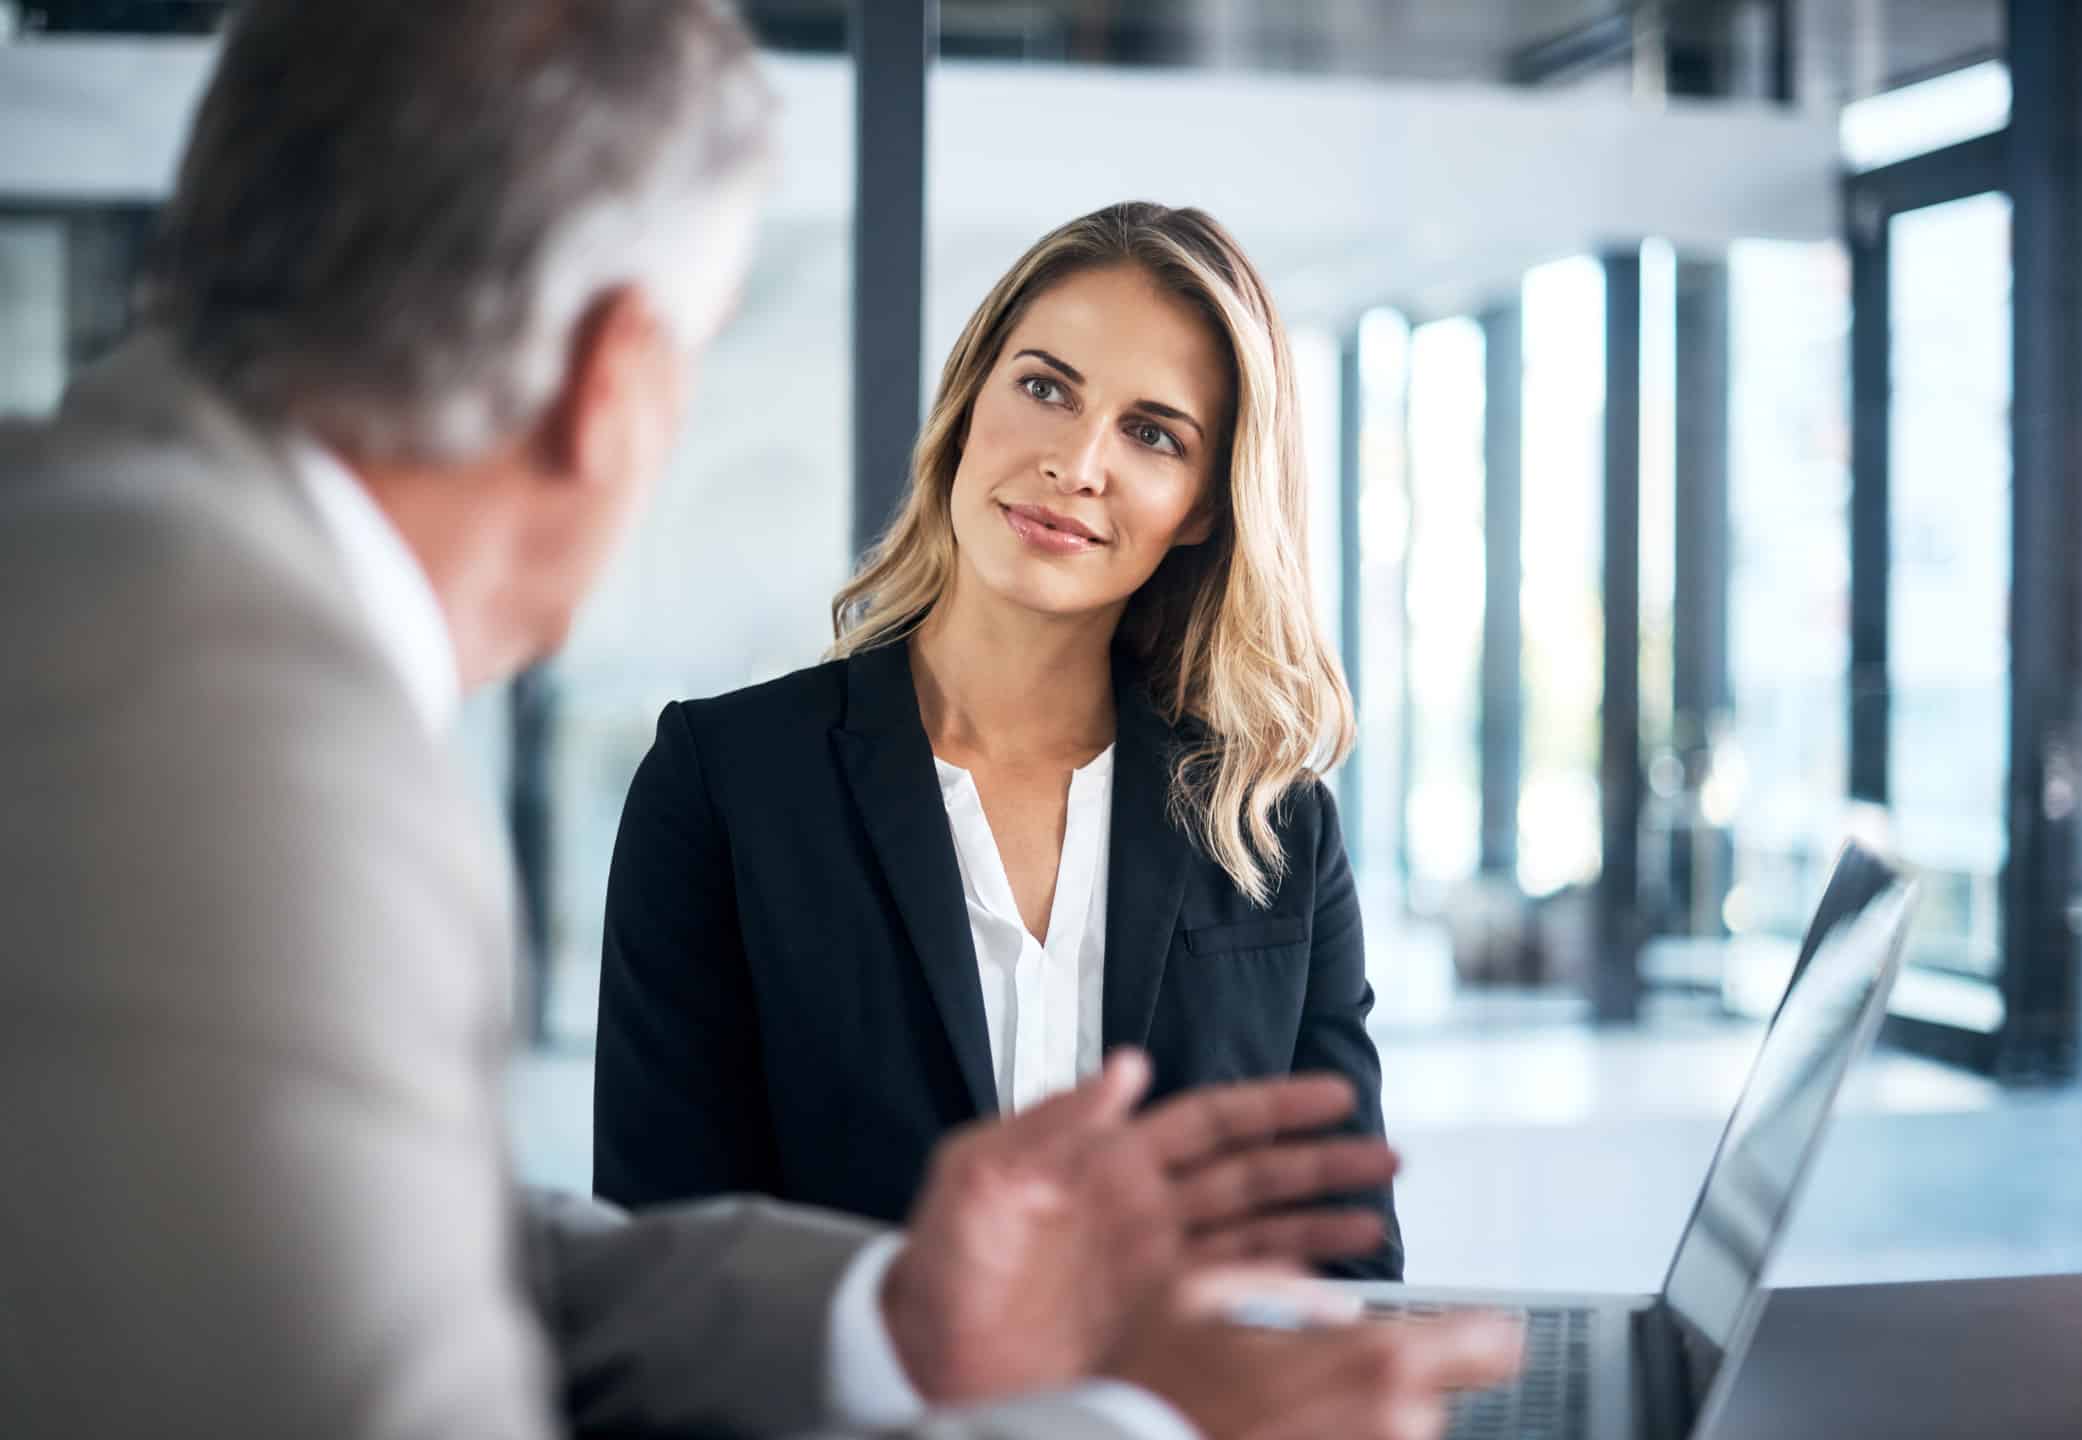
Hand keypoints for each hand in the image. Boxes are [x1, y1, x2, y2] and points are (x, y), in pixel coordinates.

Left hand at [880, 1049, 1397, 1402]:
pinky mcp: (1157, 1329)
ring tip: (1376, 1215)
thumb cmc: (939, 1258)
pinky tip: (1329, 1290)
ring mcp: (1156, 1272)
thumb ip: (1053, 1120)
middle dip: (1321, 1162)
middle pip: (1253, 1176)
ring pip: (1258, 1239)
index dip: (1276, 1106)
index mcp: (1109, 1161)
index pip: (1211, 1121)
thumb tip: (1127, 1068)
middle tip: (1387, 1154)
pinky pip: (1236, 1304)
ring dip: (1319, 1223)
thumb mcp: (980, 1173)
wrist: (919, 1356)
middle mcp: (1145, 1212)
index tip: (1337, 1093)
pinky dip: (1285, 1296)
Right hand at [1103, 1269, 1524, 1439]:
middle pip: (1436, 1395)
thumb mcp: (1197, 1297)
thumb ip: (1279, 1283)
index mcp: (1372, 1361)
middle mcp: (1391, 1424)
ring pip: (1400, 1432)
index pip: (1492, 1343)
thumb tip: (1326, 1302)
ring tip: (1288, 1414)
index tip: (1478, 1329)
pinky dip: (1337, 1437)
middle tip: (1326, 1379)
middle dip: (1393, 1382)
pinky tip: (1279, 1430)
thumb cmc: (1154, 1391)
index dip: (1486, 1332)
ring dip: (1363, 1420)